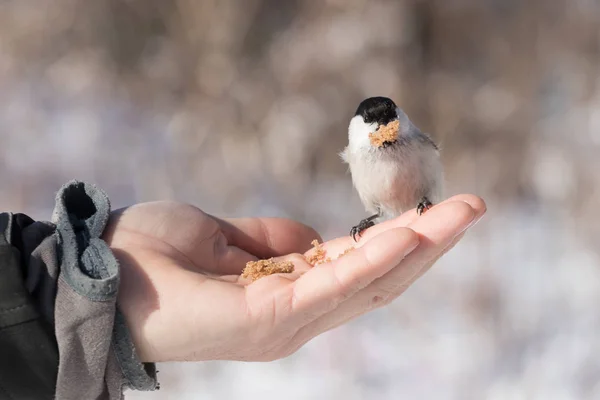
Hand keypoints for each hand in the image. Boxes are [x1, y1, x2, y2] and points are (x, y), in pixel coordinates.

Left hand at [102, 194, 485, 362]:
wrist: (100, 273)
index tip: (430, 211)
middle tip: (469, 208)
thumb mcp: (224, 236)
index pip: (356, 270)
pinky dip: (371, 258)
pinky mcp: (271, 320)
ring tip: (457, 214)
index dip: (396, 242)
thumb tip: (310, 238)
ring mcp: (287, 323)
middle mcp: (297, 317)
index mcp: (286, 296)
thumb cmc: (155, 255)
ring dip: (416, 248)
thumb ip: (271, 240)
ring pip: (368, 284)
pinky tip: (407, 233)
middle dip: (427, 245)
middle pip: (377, 281)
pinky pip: (332, 285)